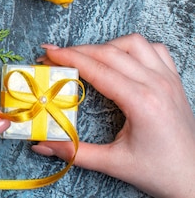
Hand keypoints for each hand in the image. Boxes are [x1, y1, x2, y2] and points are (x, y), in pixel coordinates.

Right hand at [33, 33, 194, 197]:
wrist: (194, 179)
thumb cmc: (159, 172)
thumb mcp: (114, 164)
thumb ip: (75, 152)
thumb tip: (43, 144)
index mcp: (142, 102)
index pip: (97, 69)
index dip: (69, 58)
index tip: (47, 54)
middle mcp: (157, 84)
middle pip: (110, 52)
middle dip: (77, 50)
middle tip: (54, 56)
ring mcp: (168, 79)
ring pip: (133, 43)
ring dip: (106, 46)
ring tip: (87, 58)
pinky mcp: (174, 81)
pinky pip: (154, 49)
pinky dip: (133, 48)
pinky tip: (120, 60)